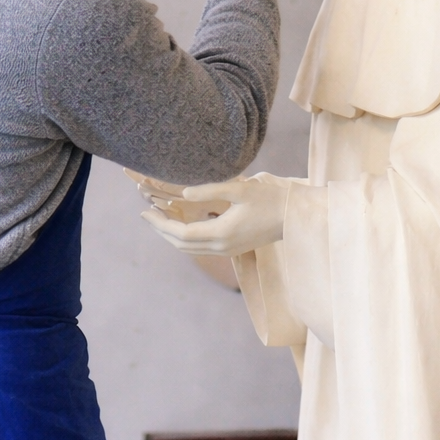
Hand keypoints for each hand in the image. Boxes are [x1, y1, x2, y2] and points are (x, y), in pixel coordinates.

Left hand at [141, 174, 290, 256]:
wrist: (294, 218)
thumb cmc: (270, 199)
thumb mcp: (240, 189)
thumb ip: (210, 191)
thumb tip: (183, 193)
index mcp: (221, 233)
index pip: (181, 233)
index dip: (160, 224)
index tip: (145, 212)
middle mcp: (222, 246)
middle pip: (182, 245)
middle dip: (161, 231)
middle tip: (145, 215)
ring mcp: (228, 250)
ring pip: (190, 249)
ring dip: (172, 236)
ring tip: (158, 220)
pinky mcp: (232, 248)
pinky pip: (201, 247)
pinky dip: (185, 238)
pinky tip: (181, 225)